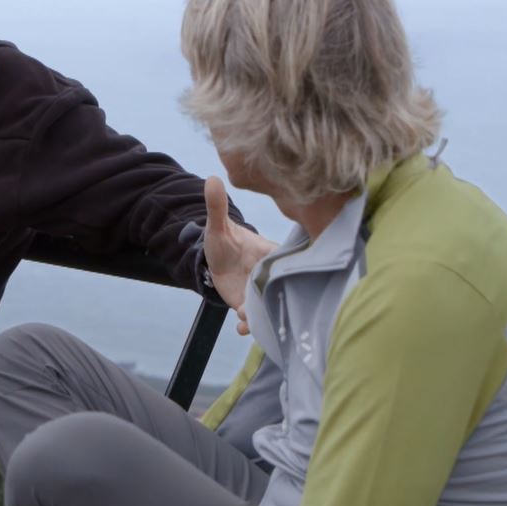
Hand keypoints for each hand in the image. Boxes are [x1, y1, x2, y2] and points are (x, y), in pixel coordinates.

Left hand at [203, 175, 276, 335]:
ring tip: (246, 316)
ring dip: (260, 314)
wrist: (215, 259)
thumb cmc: (222, 240)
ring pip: (269, 307)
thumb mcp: (217, 226)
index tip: (292, 277)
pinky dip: (249, 325)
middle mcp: (271, 275)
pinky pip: (254, 318)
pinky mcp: (249, 306)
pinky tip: (240, 326)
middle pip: (284, 289)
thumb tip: (212, 178)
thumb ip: (216, 206)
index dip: (294, 270)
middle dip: (278, 299)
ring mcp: (261, 292)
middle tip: (263, 303)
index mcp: (271, 254)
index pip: (290, 262)